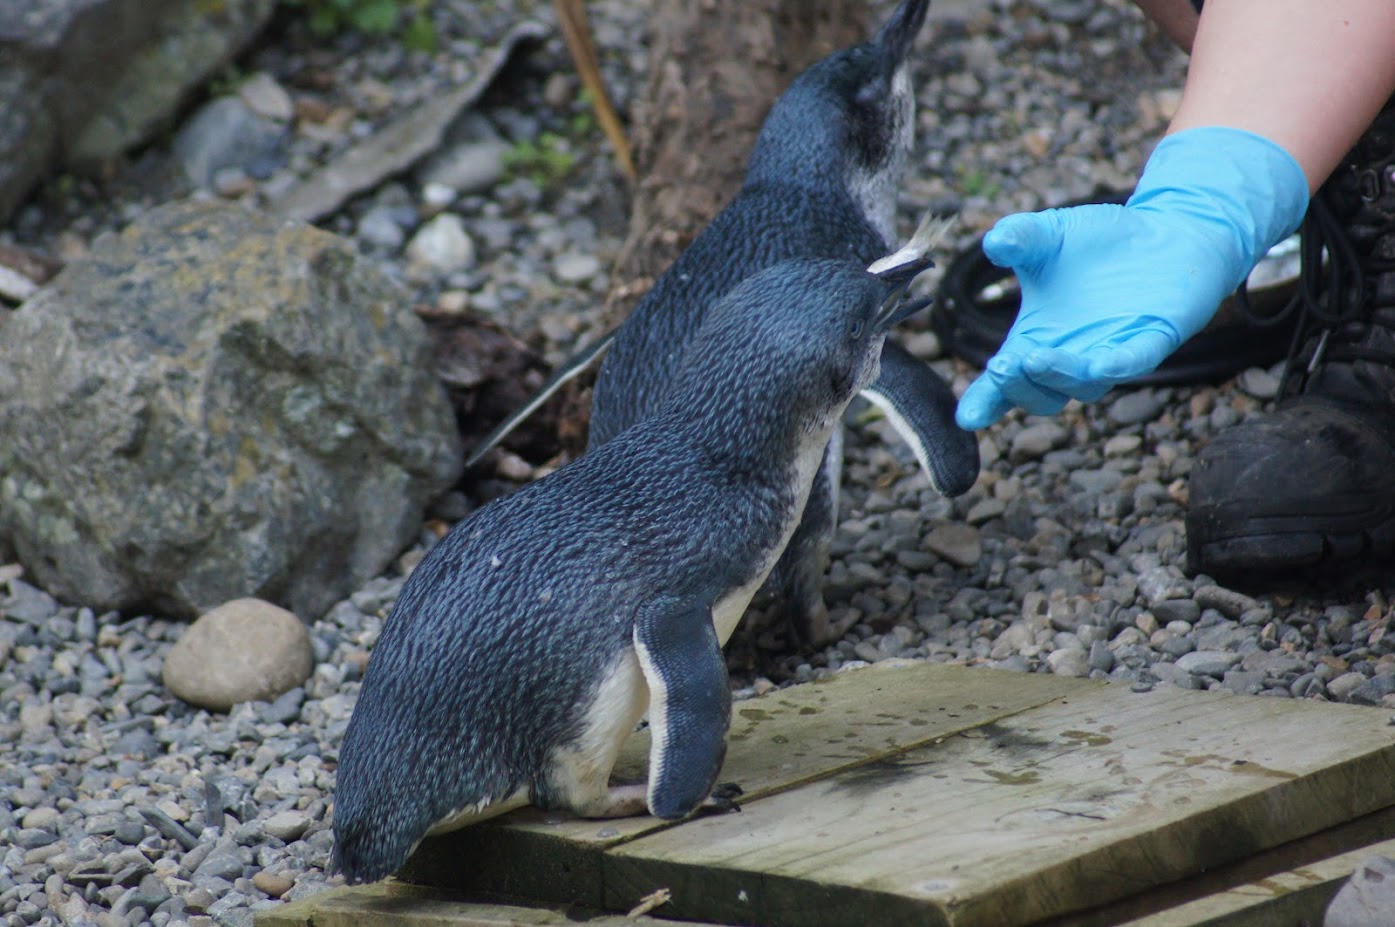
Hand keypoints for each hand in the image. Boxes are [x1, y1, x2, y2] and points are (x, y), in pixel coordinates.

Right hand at [955, 127, 1309, 429]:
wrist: (1166, 231)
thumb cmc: (1100, 241)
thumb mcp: (1049, 234)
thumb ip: (1020, 237)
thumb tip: (995, 242)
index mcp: (1036, 341)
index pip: (1004, 384)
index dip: (985, 403)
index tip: (966, 417)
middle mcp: (1070, 358)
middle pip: (1040, 396)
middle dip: (1018, 386)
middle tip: (1003, 366)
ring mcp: (1110, 354)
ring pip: (1083, 386)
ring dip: (1058, 376)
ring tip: (1036, 356)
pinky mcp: (1151, 340)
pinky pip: (1132, 362)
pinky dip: (1116, 365)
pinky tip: (1101, 364)